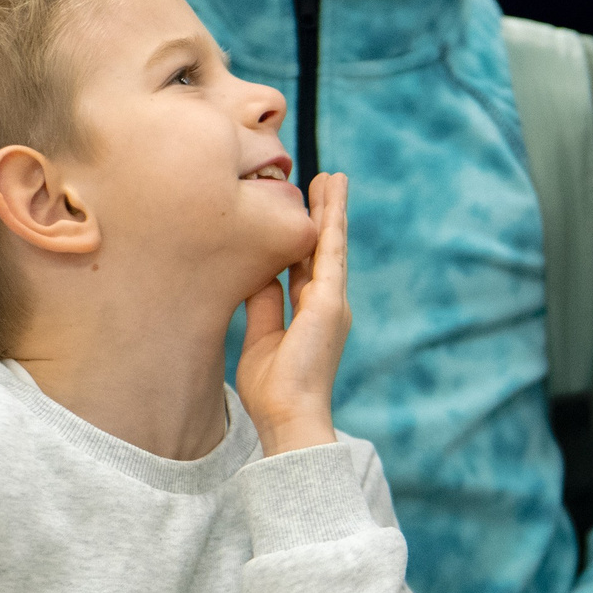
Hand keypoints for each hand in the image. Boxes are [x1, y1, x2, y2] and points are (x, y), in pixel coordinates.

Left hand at [237, 172, 349, 456]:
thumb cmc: (273, 390)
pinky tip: (333, 191)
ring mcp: (332, 300)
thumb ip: (264, 305)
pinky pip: (330, 248)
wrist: (289, 416)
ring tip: (333, 176)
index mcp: (310, 315)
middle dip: (323, 215)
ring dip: (332, 207)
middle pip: (323, 248)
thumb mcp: (261, 338)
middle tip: (324, 182)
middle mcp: (326, 303)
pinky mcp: (330, 299)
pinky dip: (332, 217)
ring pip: (331, 241)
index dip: (301, 239)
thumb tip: (259, 274)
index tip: (297, 213)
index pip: (304, 267)